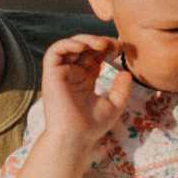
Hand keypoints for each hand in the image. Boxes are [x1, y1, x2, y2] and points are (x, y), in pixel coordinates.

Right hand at [39, 34, 132, 150]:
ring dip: (86, 39)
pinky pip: (55, 51)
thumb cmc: (92, 126)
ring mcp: (61, 72)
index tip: (120, 48)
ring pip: (70, 45)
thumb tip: (126, 72)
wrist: (75, 137)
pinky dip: (68, 43)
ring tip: (102, 44)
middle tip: (114, 44)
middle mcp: (72, 73)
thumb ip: (122, 89)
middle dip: (99, 41)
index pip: (94, 55)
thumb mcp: (114, 105)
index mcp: (86, 79)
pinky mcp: (51, 73)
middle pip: (84, 47)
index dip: (106, 47)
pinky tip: (83, 46)